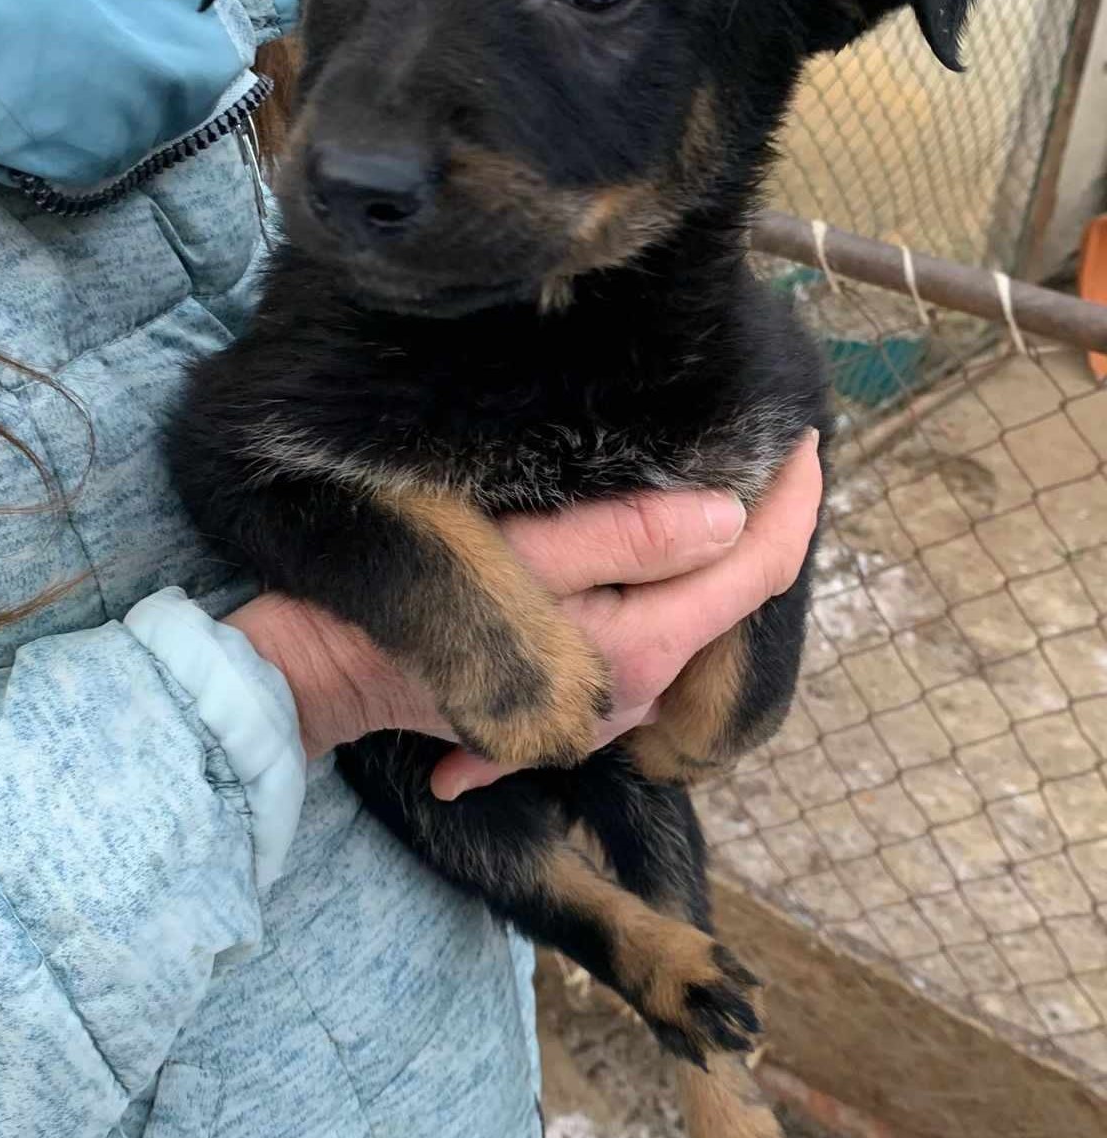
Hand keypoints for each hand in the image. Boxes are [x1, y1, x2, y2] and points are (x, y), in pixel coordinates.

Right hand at [225, 430, 821, 797]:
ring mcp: (611, 702)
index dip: (793, 499)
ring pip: (698, 615)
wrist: (328, 672)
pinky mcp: (581, 695)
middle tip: (778, 447)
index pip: (753, 568)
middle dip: (765, 522)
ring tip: (735, 481)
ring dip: (722, 552)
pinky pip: (658, 632)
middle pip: (734, 595)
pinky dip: (677, 584)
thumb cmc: (418, 597)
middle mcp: (639, 692)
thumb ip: (628, 537)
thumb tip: (729, 513)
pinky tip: (673, 543)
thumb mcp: (522, 553)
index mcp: (639, 650)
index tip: (809, 434)